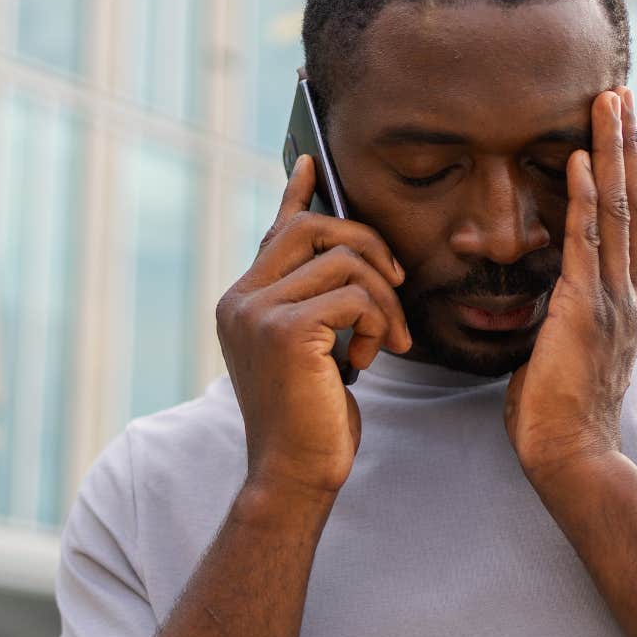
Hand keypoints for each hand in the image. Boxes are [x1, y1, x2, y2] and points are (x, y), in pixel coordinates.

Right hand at [216, 155, 412, 497]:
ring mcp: (257, 312)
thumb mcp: (313, 351)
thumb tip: (345, 258)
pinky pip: (355, 295)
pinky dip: (378, 322)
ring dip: (383, 299)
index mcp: (242, 301)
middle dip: (369, 247)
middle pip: (314, 227)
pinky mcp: (286, 330)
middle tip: (395, 288)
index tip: (312, 162)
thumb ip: (318, 304)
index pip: (275, 230)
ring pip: (345, 260)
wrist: (294, 473)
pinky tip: (370, 358)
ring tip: (386, 342)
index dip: (297, 193)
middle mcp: (241, 299)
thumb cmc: (312, 419)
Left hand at [504, 87, 636, 481]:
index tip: (616, 133)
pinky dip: (583, 195)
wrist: (571, 456)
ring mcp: (612, 299)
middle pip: (632, 202)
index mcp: (622, 305)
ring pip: (617, 209)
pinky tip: (578, 157)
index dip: (623, 175)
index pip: (626, 226)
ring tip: (607, 103)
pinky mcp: (587, 308)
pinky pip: (586, 239)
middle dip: (626, 145)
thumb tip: (543, 304)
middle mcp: (627, 294)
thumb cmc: (556, 418)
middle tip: (619, 94)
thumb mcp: (561, 357)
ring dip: (611, 151)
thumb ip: (560, 322)